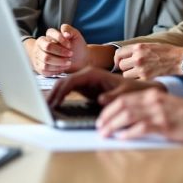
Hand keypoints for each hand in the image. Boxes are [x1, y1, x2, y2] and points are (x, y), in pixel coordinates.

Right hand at [26, 24, 89, 75]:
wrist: (78, 60)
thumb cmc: (76, 46)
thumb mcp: (75, 35)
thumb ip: (68, 29)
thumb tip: (65, 33)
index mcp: (49, 35)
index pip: (50, 34)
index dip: (61, 40)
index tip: (70, 45)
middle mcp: (42, 44)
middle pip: (47, 47)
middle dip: (61, 52)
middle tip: (70, 55)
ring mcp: (39, 56)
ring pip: (45, 59)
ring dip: (59, 62)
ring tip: (68, 62)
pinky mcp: (40, 67)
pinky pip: (45, 69)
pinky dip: (56, 69)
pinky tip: (62, 68)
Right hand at [46, 66, 164, 108]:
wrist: (138, 90)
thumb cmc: (132, 90)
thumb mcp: (125, 94)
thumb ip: (114, 97)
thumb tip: (101, 100)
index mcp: (93, 74)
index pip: (71, 80)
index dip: (60, 92)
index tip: (53, 103)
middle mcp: (86, 75)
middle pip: (63, 82)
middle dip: (52, 93)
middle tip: (44, 107)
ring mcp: (84, 80)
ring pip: (63, 86)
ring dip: (53, 95)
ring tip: (45, 108)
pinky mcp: (84, 87)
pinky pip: (68, 91)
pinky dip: (60, 97)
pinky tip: (54, 106)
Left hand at [97, 88, 182, 143]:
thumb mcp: (165, 104)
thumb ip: (149, 106)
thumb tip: (130, 115)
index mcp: (152, 94)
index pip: (124, 98)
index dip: (109, 107)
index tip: (102, 116)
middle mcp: (153, 100)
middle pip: (122, 105)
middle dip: (107, 116)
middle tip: (99, 126)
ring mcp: (158, 112)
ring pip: (128, 115)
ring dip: (113, 124)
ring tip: (105, 132)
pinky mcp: (164, 124)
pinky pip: (141, 127)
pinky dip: (129, 132)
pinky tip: (122, 137)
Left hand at [115, 43, 182, 78]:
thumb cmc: (170, 54)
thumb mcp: (152, 45)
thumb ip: (138, 50)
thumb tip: (125, 56)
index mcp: (139, 47)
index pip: (118, 53)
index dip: (118, 60)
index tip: (120, 64)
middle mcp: (138, 57)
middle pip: (121, 66)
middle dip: (126, 69)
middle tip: (134, 71)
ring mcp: (142, 70)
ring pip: (126, 76)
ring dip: (131, 77)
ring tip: (141, 77)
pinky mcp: (147, 80)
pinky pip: (135, 84)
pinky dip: (138, 84)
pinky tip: (145, 82)